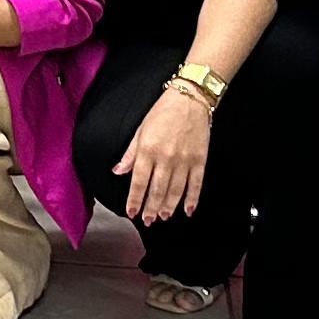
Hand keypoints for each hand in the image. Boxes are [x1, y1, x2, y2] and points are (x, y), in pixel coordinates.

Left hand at [118, 83, 215, 226]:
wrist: (190, 98)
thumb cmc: (163, 112)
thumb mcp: (140, 130)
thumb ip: (130, 154)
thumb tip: (118, 171)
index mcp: (148, 149)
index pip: (139, 181)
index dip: (135, 200)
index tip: (131, 212)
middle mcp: (166, 157)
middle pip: (157, 190)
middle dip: (151, 208)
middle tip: (148, 220)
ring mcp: (184, 160)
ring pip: (176, 190)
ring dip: (168, 206)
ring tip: (163, 216)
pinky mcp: (200, 160)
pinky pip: (196, 184)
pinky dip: (192, 199)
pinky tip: (187, 210)